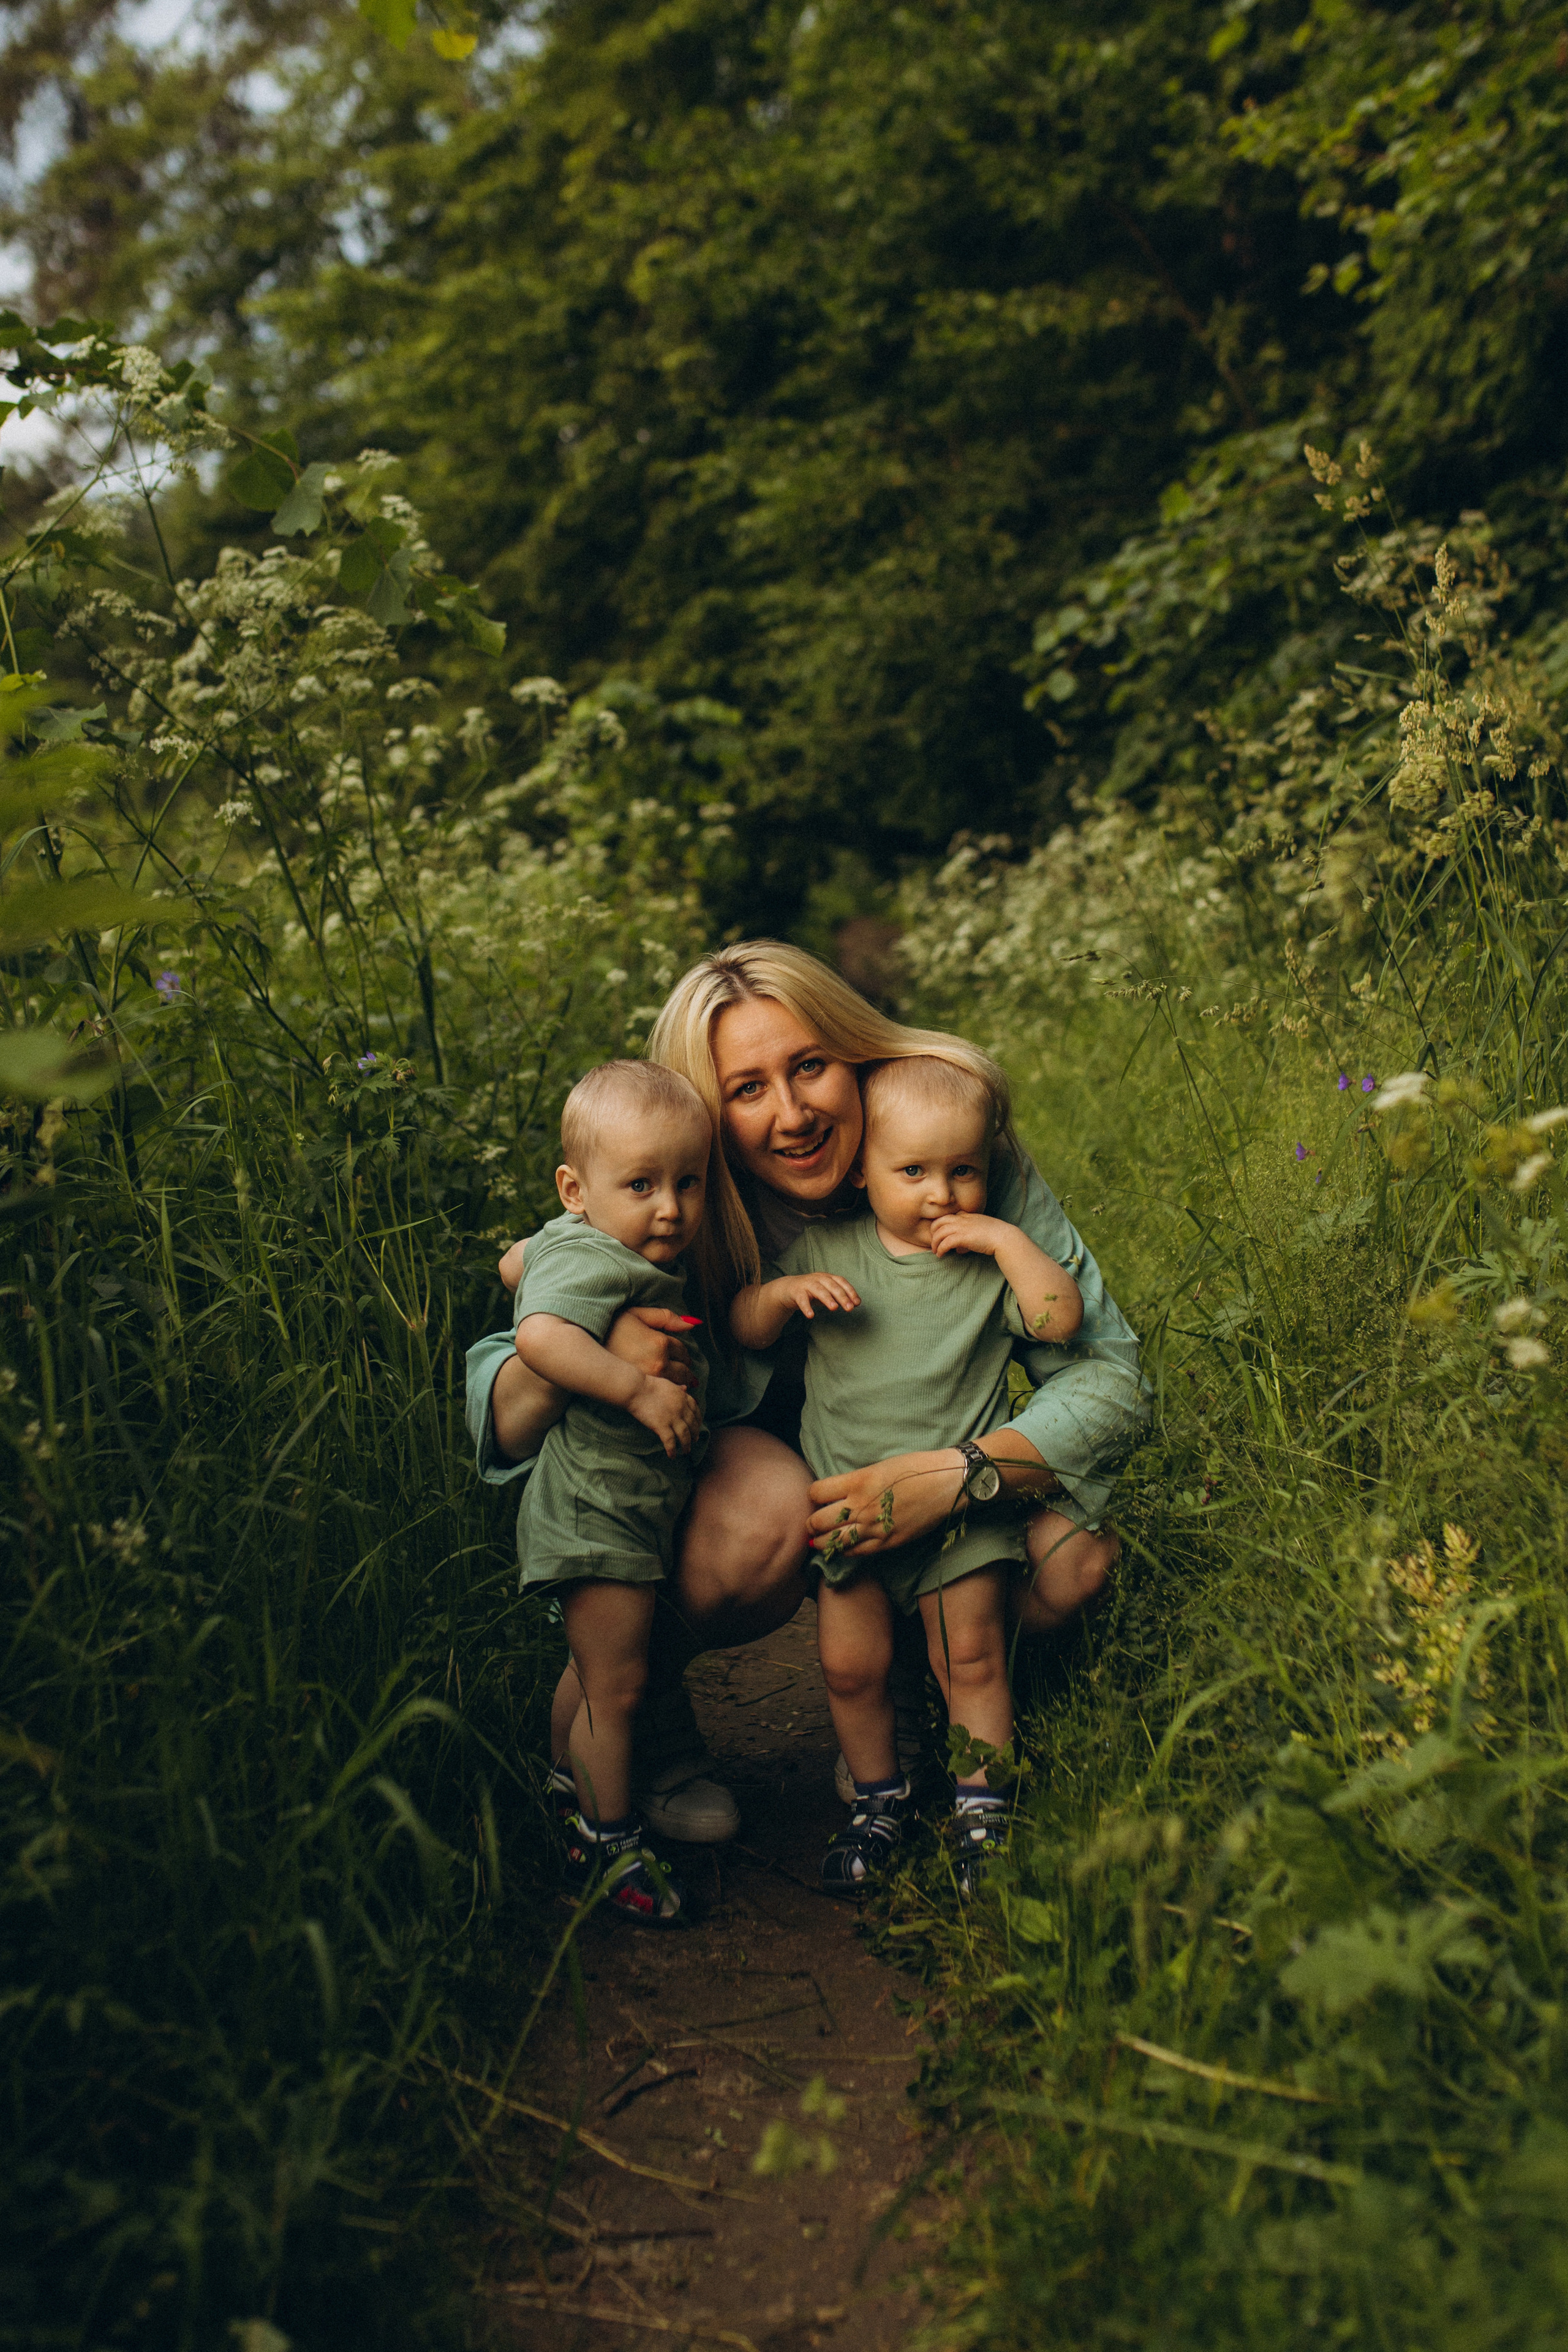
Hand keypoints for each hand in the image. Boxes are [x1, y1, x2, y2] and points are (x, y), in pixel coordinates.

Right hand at [605, 1305, 698, 1390]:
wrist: (586, 1346)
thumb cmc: (611, 1327)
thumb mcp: (637, 1314)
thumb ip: (666, 1317)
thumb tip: (693, 1323)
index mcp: (659, 1342)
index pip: (682, 1350)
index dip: (682, 1352)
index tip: (680, 1355)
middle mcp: (658, 1362)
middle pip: (683, 1369)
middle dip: (685, 1368)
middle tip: (683, 1368)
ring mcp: (650, 1379)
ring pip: (677, 1383)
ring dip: (681, 1381)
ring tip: (681, 1381)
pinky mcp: (641, 1390)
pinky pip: (665, 1393)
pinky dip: (672, 1392)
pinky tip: (669, 1390)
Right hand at [626, 1372, 702, 1458]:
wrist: (637, 1389)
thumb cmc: (649, 1385)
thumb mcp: (668, 1384)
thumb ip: (678, 1388)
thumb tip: (685, 1388)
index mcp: (683, 1397)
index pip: (695, 1410)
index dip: (698, 1419)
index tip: (698, 1425)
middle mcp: (681, 1409)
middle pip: (692, 1424)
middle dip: (695, 1434)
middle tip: (694, 1440)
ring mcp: (672, 1418)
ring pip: (685, 1435)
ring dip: (686, 1445)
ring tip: (686, 1451)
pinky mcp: (662, 1426)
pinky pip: (670, 1442)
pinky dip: (672, 1450)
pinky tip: (672, 1456)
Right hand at [781, 1271, 860, 1319]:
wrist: (788, 1288)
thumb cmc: (811, 1291)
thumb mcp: (827, 1292)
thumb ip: (839, 1297)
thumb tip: (855, 1303)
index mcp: (828, 1278)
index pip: (842, 1282)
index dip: (850, 1291)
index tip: (857, 1303)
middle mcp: (819, 1278)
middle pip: (832, 1286)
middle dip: (842, 1297)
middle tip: (849, 1308)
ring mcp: (807, 1284)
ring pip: (819, 1290)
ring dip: (827, 1298)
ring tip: (834, 1308)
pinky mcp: (797, 1292)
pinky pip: (802, 1300)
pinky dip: (806, 1307)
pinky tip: (811, 1315)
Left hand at [806, 1431, 1057, 1554]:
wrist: (948, 1483)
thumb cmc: (916, 1467)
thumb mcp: (880, 1466)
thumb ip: (856, 1481)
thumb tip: (836, 1493)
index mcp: (858, 1480)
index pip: (816, 1492)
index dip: (813, 1496)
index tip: (817, 1499)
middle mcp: (861, 1505)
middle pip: (818, 1520)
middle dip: (812, 1523)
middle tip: (813, 1524)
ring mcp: (874, 1526)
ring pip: (833, 1541)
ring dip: (823, 1541)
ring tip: (820, 1540)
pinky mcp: (888, 1542)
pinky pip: (856, 1552)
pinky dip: (845, 1551)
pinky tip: (843, 1548)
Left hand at [930, 1212, 1011, 1257]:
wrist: (1004, 1237)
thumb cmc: (995, 1236)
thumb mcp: (979, 1232)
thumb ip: (968, 1238)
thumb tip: (958, 1250)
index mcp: (966, 1216)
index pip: (946, 1217)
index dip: (939, 1226)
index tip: (939, 1235)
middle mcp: (962, 1220)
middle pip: (938, 1222)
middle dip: (933, 1233)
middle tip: (934, 1243)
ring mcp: (962, 1228)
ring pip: (939, 1233)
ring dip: (935, 1243)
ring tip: (936, 1252)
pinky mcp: (963, 1237)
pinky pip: (945, 1243)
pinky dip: (941, 1249)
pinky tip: (941, 1255)